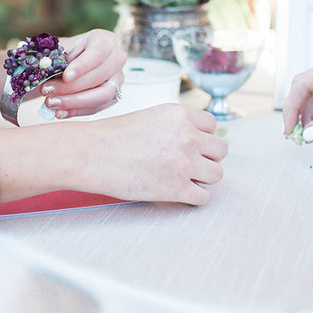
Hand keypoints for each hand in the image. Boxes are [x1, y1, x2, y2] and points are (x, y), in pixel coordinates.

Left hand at [40, 29, 125, 118]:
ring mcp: (117, 80)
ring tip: (51, 103)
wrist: (72, 62)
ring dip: (74, 102)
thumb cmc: (67, 52)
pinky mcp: (113, 97)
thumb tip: (45, 67)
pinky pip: (96, 108)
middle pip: (99, 77)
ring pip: (102, 96)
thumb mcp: (61, 47)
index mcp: (105, 40)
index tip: (65, 77)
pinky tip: (59, 112)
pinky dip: (76, 111)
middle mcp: (116, 59)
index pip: (98, 53)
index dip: (82, 66)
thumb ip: (56, 56)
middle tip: (47, 91)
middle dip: (71, 87)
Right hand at [84, 104, 228, 205]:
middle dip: (206, 157)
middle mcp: (188, 136)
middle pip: (220, 150)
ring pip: (217, 174)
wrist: (92, 154)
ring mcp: (185, 163)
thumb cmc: (113, 137)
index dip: (202, 136)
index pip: (212, 125)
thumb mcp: (151, 117)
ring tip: (183, 178)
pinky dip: (194, 197)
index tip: (192, 144)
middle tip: (189, 163)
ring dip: (203, 178)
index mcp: (180, 115)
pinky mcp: (178, 188)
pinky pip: (204, 197)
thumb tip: (196, 138)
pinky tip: (179, 192)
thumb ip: (176, 125)